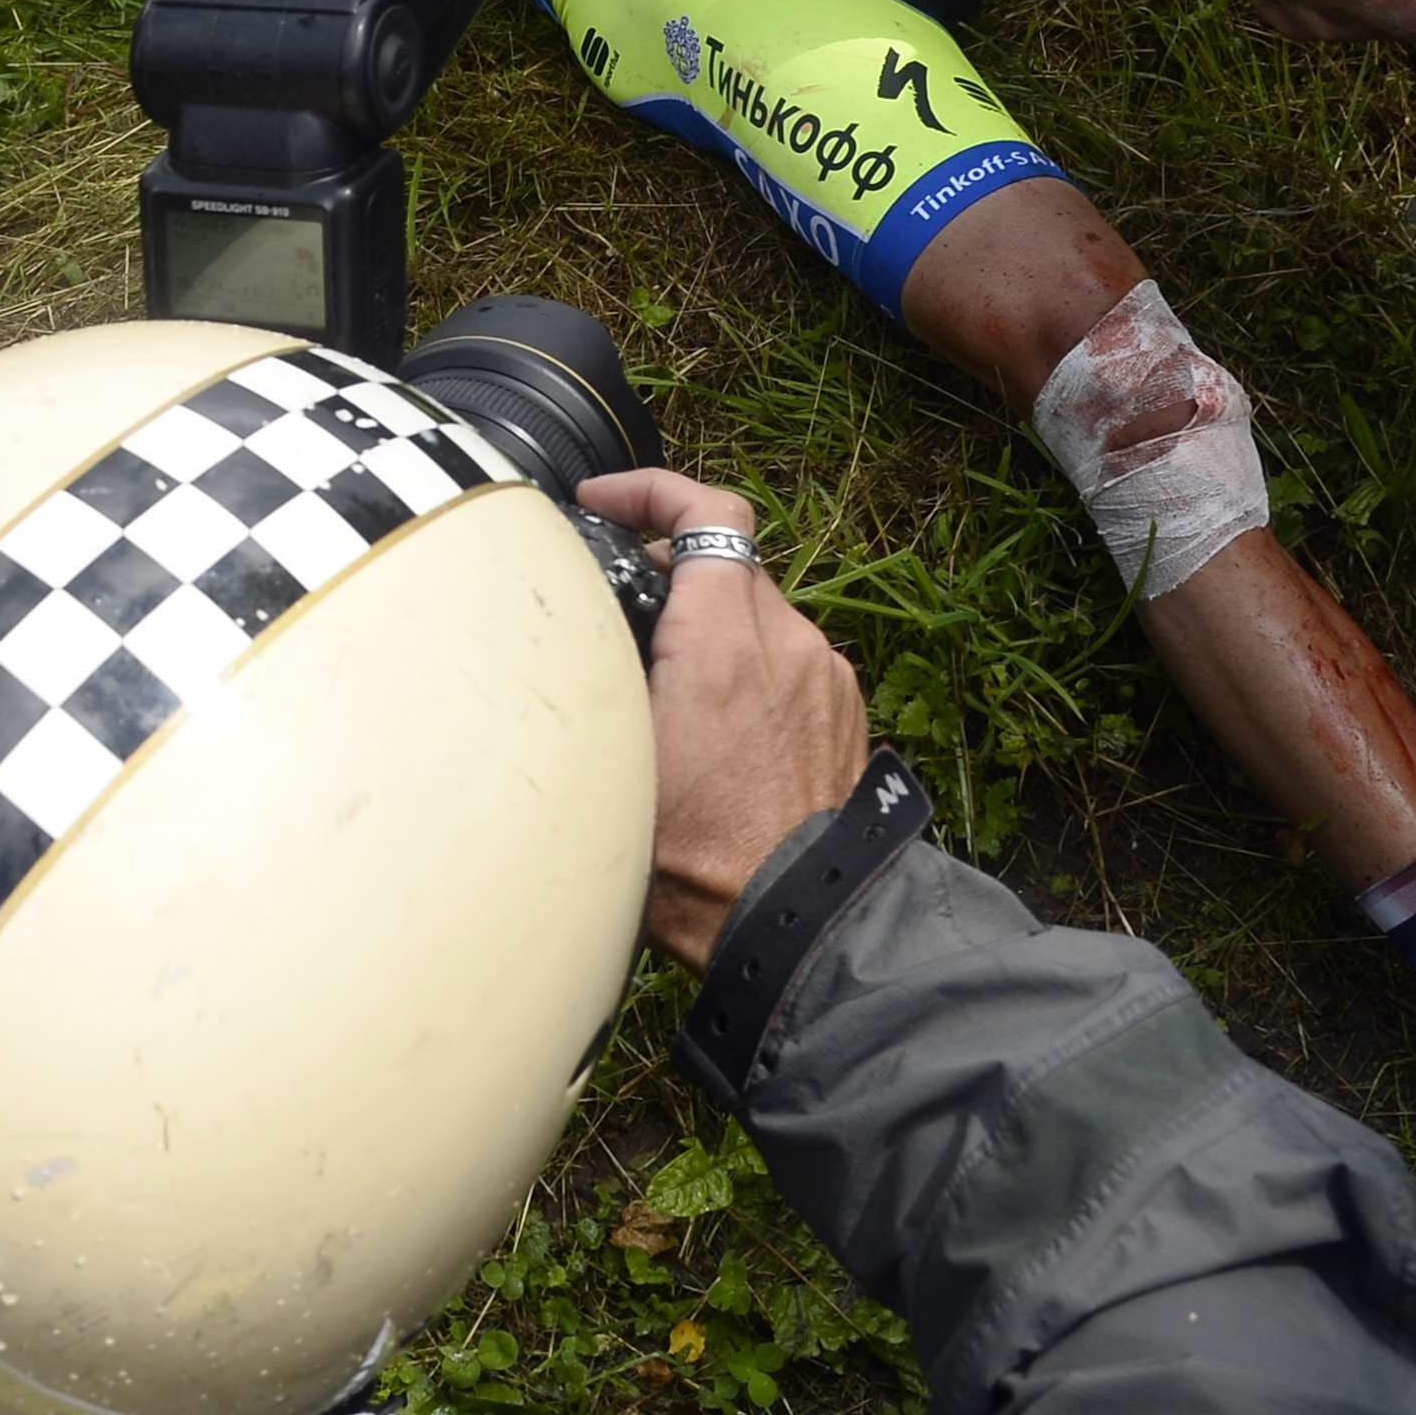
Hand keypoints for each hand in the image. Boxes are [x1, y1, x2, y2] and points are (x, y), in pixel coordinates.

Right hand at [582, 467, 868, 973]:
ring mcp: (825, 678)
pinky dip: (748, 672)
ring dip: (709, 630)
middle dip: (668, 576)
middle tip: (616, 611)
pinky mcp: (845, 713)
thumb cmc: (696, 862)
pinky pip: (787, 663)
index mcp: (723, 639)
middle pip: (724, 567)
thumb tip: (570, 632)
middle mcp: (787, 642)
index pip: (705, 511)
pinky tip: (714, 731)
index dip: (648, 490)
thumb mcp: (609, 758)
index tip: (601, 503)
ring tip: (662, 688)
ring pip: (757, 617)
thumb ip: (596, 673)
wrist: (796, 924)